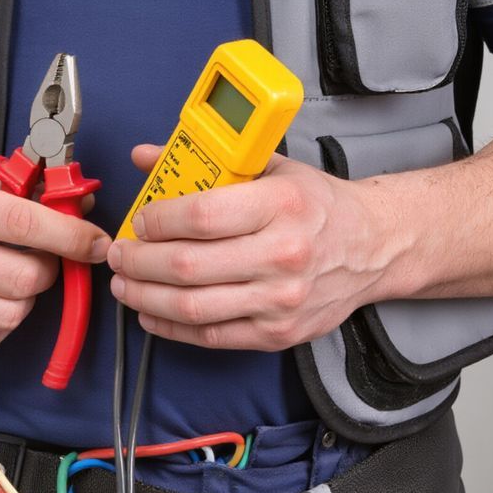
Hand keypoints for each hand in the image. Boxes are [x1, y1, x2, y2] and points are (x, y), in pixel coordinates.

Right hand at [0, 153, 110, 356]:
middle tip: (40, 260)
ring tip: (10, 282)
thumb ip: (9, 180)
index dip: (72, 237)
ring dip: (23, 301)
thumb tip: (70, 201)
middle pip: (24, 280)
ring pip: (8, 317)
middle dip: (47, 271)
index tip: (94, 243)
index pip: (24, 224)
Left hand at [106, 151, 396, 350]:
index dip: (156, 222)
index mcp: (281, 205)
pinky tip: (150, 313)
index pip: (200, 216)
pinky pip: (210, 336)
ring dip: (144, 298)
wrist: (374, 247)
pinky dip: (170, 327)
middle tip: (118, 254)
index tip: (139, 221)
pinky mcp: (278, 333)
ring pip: (191, 307)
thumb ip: (205, 162)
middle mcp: (284, 255)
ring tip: (125, 284)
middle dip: (138, 262)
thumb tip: (143, 156)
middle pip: (187, 266)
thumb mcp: (270, 169)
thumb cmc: (317, 205)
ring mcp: (281, 300)